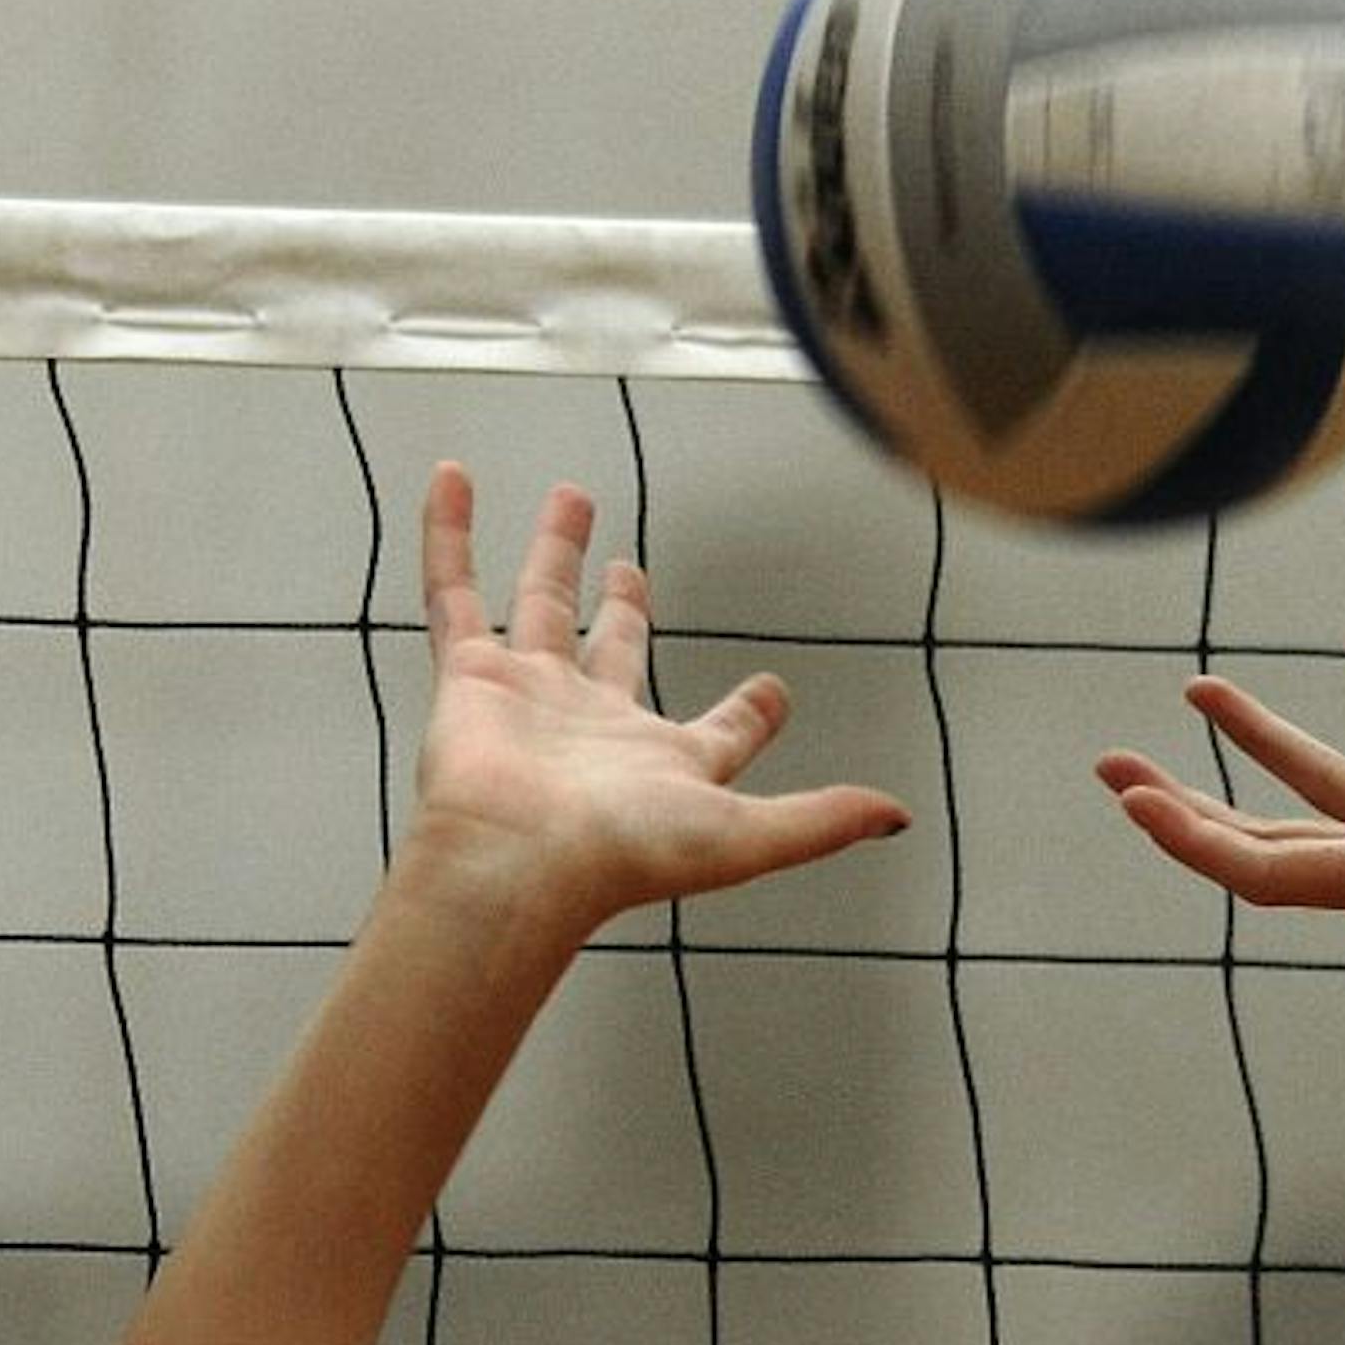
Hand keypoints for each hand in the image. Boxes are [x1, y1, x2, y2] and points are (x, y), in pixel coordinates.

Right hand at [410, 465, 907, 935]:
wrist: (519, 863)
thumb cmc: (623, 855)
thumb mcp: (747, 834)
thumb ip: (819, 819)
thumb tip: (895, 815)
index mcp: (664, 763)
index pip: (720, 730)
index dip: (752, 712)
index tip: (775, 689)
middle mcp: (596, 728)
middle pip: (617, 651)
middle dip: (627, 610)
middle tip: (632, 570)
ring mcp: (530, 698)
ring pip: (541, 605)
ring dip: (555, 553)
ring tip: (571, 500)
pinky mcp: (471, 677)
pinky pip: (454, 590)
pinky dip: (449, 535)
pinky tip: (453, 481)